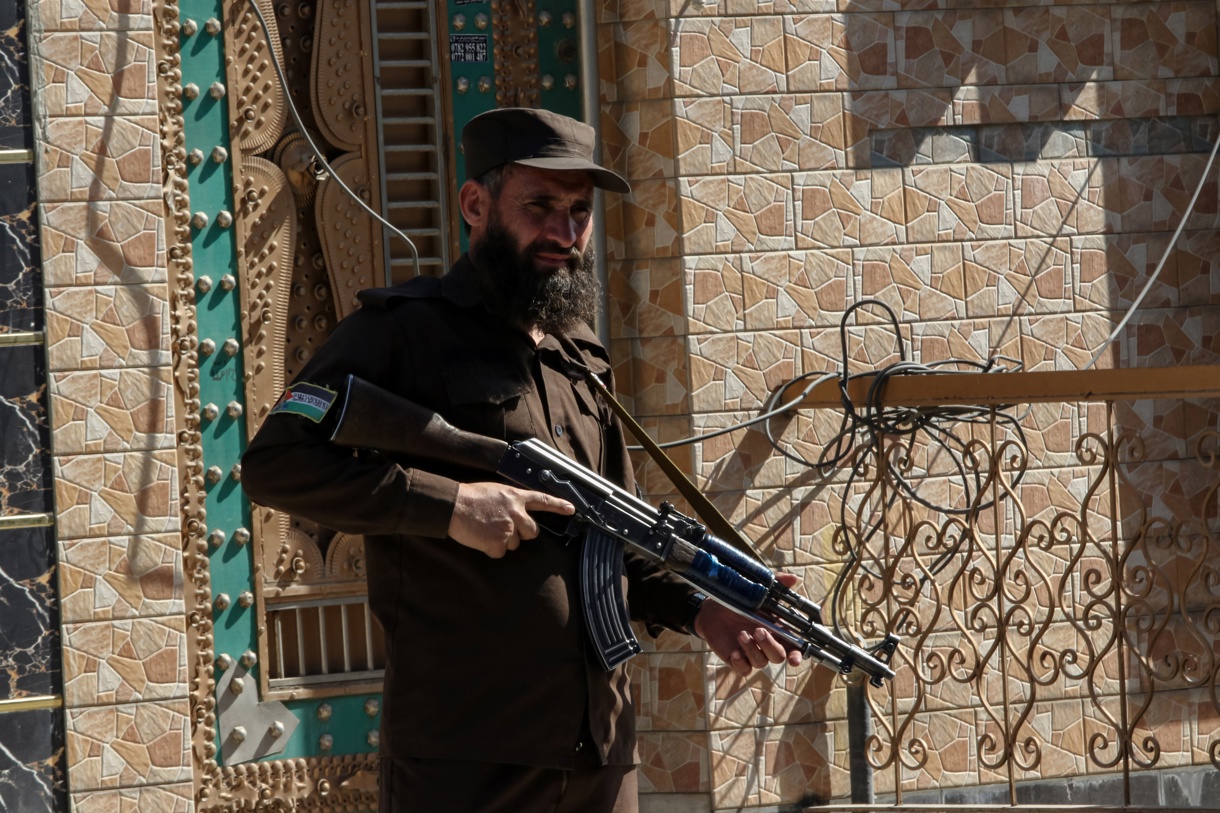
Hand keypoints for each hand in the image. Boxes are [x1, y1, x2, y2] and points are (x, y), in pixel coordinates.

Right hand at [448, 482, 573, 557]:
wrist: (454, 505)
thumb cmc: (471, 497)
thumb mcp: (496, 491)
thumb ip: (511, 501)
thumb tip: (517, 512)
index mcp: (516, 497)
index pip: (542, 500)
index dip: (558, 505)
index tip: (571, 509)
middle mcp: (516, 513)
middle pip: (532, 532)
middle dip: (521, 533)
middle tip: (503, 527)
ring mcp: (508, 529)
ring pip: (515, 544)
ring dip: (503, 541)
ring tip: (486, 529)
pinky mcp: (498, 543)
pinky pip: (499, 553)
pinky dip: (490, 549)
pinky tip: (481, 538)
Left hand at [693, 572, 803, 676]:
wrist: (713, 609)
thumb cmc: (740, 601)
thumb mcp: (758, 592)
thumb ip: (776, 585)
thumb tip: (792, 578)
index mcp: (776, 631)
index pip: (792, 648)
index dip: (796, 655)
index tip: (795, 659)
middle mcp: (766, 645)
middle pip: (778, 656)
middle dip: (770, 646)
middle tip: (758, 630)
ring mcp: (751, 654)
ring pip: (761, 662)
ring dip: (752, 650)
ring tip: (741, 634)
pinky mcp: (736, 660)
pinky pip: (744, 670)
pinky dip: (741, 663)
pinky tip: (735, 652)